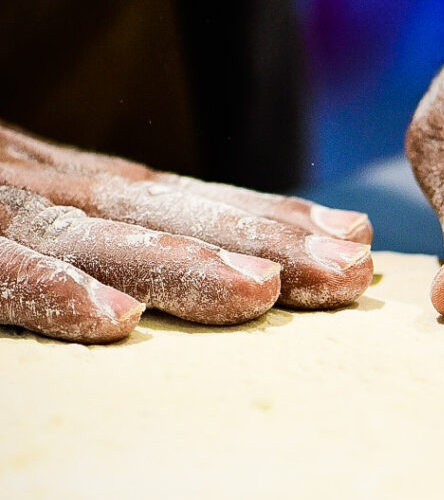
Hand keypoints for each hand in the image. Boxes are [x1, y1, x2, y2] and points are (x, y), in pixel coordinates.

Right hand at [0, 124, 372, 341]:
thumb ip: (79, 227)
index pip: (173, 199)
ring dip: (181, 260)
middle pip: (158, 211)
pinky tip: (118, 317)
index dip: (263, 217)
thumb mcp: (14, 210)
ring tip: (262, 291)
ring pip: (92, 232)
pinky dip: (52, 287)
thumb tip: (162, 282)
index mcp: (57, 182)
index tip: (353, 239)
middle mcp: (32, 185)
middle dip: (260, 240)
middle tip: (348, 272)